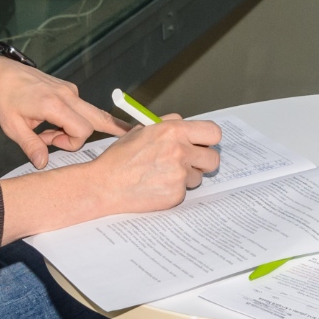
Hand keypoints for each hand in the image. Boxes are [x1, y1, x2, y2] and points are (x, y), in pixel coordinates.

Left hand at [0, 57, 122, 168]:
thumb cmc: (4, 97)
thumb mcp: (12, 126)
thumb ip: (31, 145)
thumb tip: (43, 164)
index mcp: (54, 104)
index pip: (82, 130)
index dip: (70, 143)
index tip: (50, 142)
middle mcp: (68, 95)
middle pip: (99, 119)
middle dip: (93, 135)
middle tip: (87, 141)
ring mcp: (70, 91)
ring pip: (90, 115)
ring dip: (75, 129)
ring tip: (49, 133)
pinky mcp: (68, 89)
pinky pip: (80, 109)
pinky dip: (71, 120)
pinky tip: (51, 122)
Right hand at [83, 115, 221, 212]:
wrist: (105, 184)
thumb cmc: (120, 158)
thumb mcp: (142, 130)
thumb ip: (168, 124)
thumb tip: (186, 124)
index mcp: (173, 131)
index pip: (213, 132)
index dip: (209, 139)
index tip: (203, 144)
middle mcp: (180, 151)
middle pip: (213, 158)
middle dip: (204, 161)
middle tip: (191, 162)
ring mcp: (179, 174)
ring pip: (199, 176)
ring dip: (187, 176)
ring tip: (164, 175)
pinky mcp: (176, 194)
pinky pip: (185, 191)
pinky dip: (174, 189)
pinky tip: (157, 186)